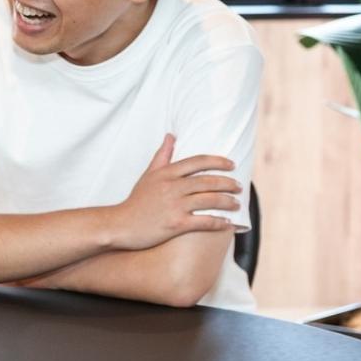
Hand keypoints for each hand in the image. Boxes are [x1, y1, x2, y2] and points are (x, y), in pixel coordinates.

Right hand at [110, 134, 239, 251]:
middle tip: (239, 187)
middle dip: (228, 183)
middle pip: (207, 181)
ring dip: (227, 202)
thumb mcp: (148, 175)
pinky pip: (204, 221)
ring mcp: (174, 205)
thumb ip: (162, 155)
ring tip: (237, 204)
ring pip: (209, 200)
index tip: (232, 165)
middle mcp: (172, 187)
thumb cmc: (136, 201)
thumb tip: (171, 136)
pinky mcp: (176, 224)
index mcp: (166, 173)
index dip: (218, 162)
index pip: (197, 162)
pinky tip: (227, 223)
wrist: (120, 225)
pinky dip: (218, 222)